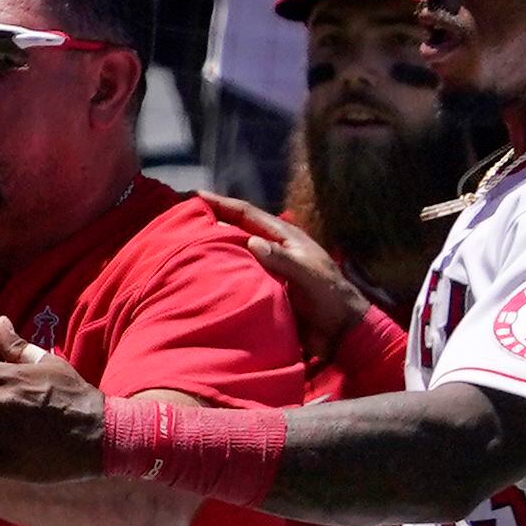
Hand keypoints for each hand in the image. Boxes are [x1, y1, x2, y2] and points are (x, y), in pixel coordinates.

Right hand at [196, 189, 371, 354]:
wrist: (341, 329)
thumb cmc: (330, 297)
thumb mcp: (308, 274)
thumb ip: (282, 258)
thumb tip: (251, 240)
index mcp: (285, 238)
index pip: (248, 215)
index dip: (223, 204)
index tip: (196, 196)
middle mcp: (274, 249)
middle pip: (238, 229)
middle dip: (213, 221)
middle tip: (184, 217)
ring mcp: (269, 269)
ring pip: (236, 253)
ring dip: (215, 246)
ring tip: (186, 243)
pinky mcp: (266, 290)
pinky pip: (239, 277)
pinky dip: (222, 273)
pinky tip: (204, 275)